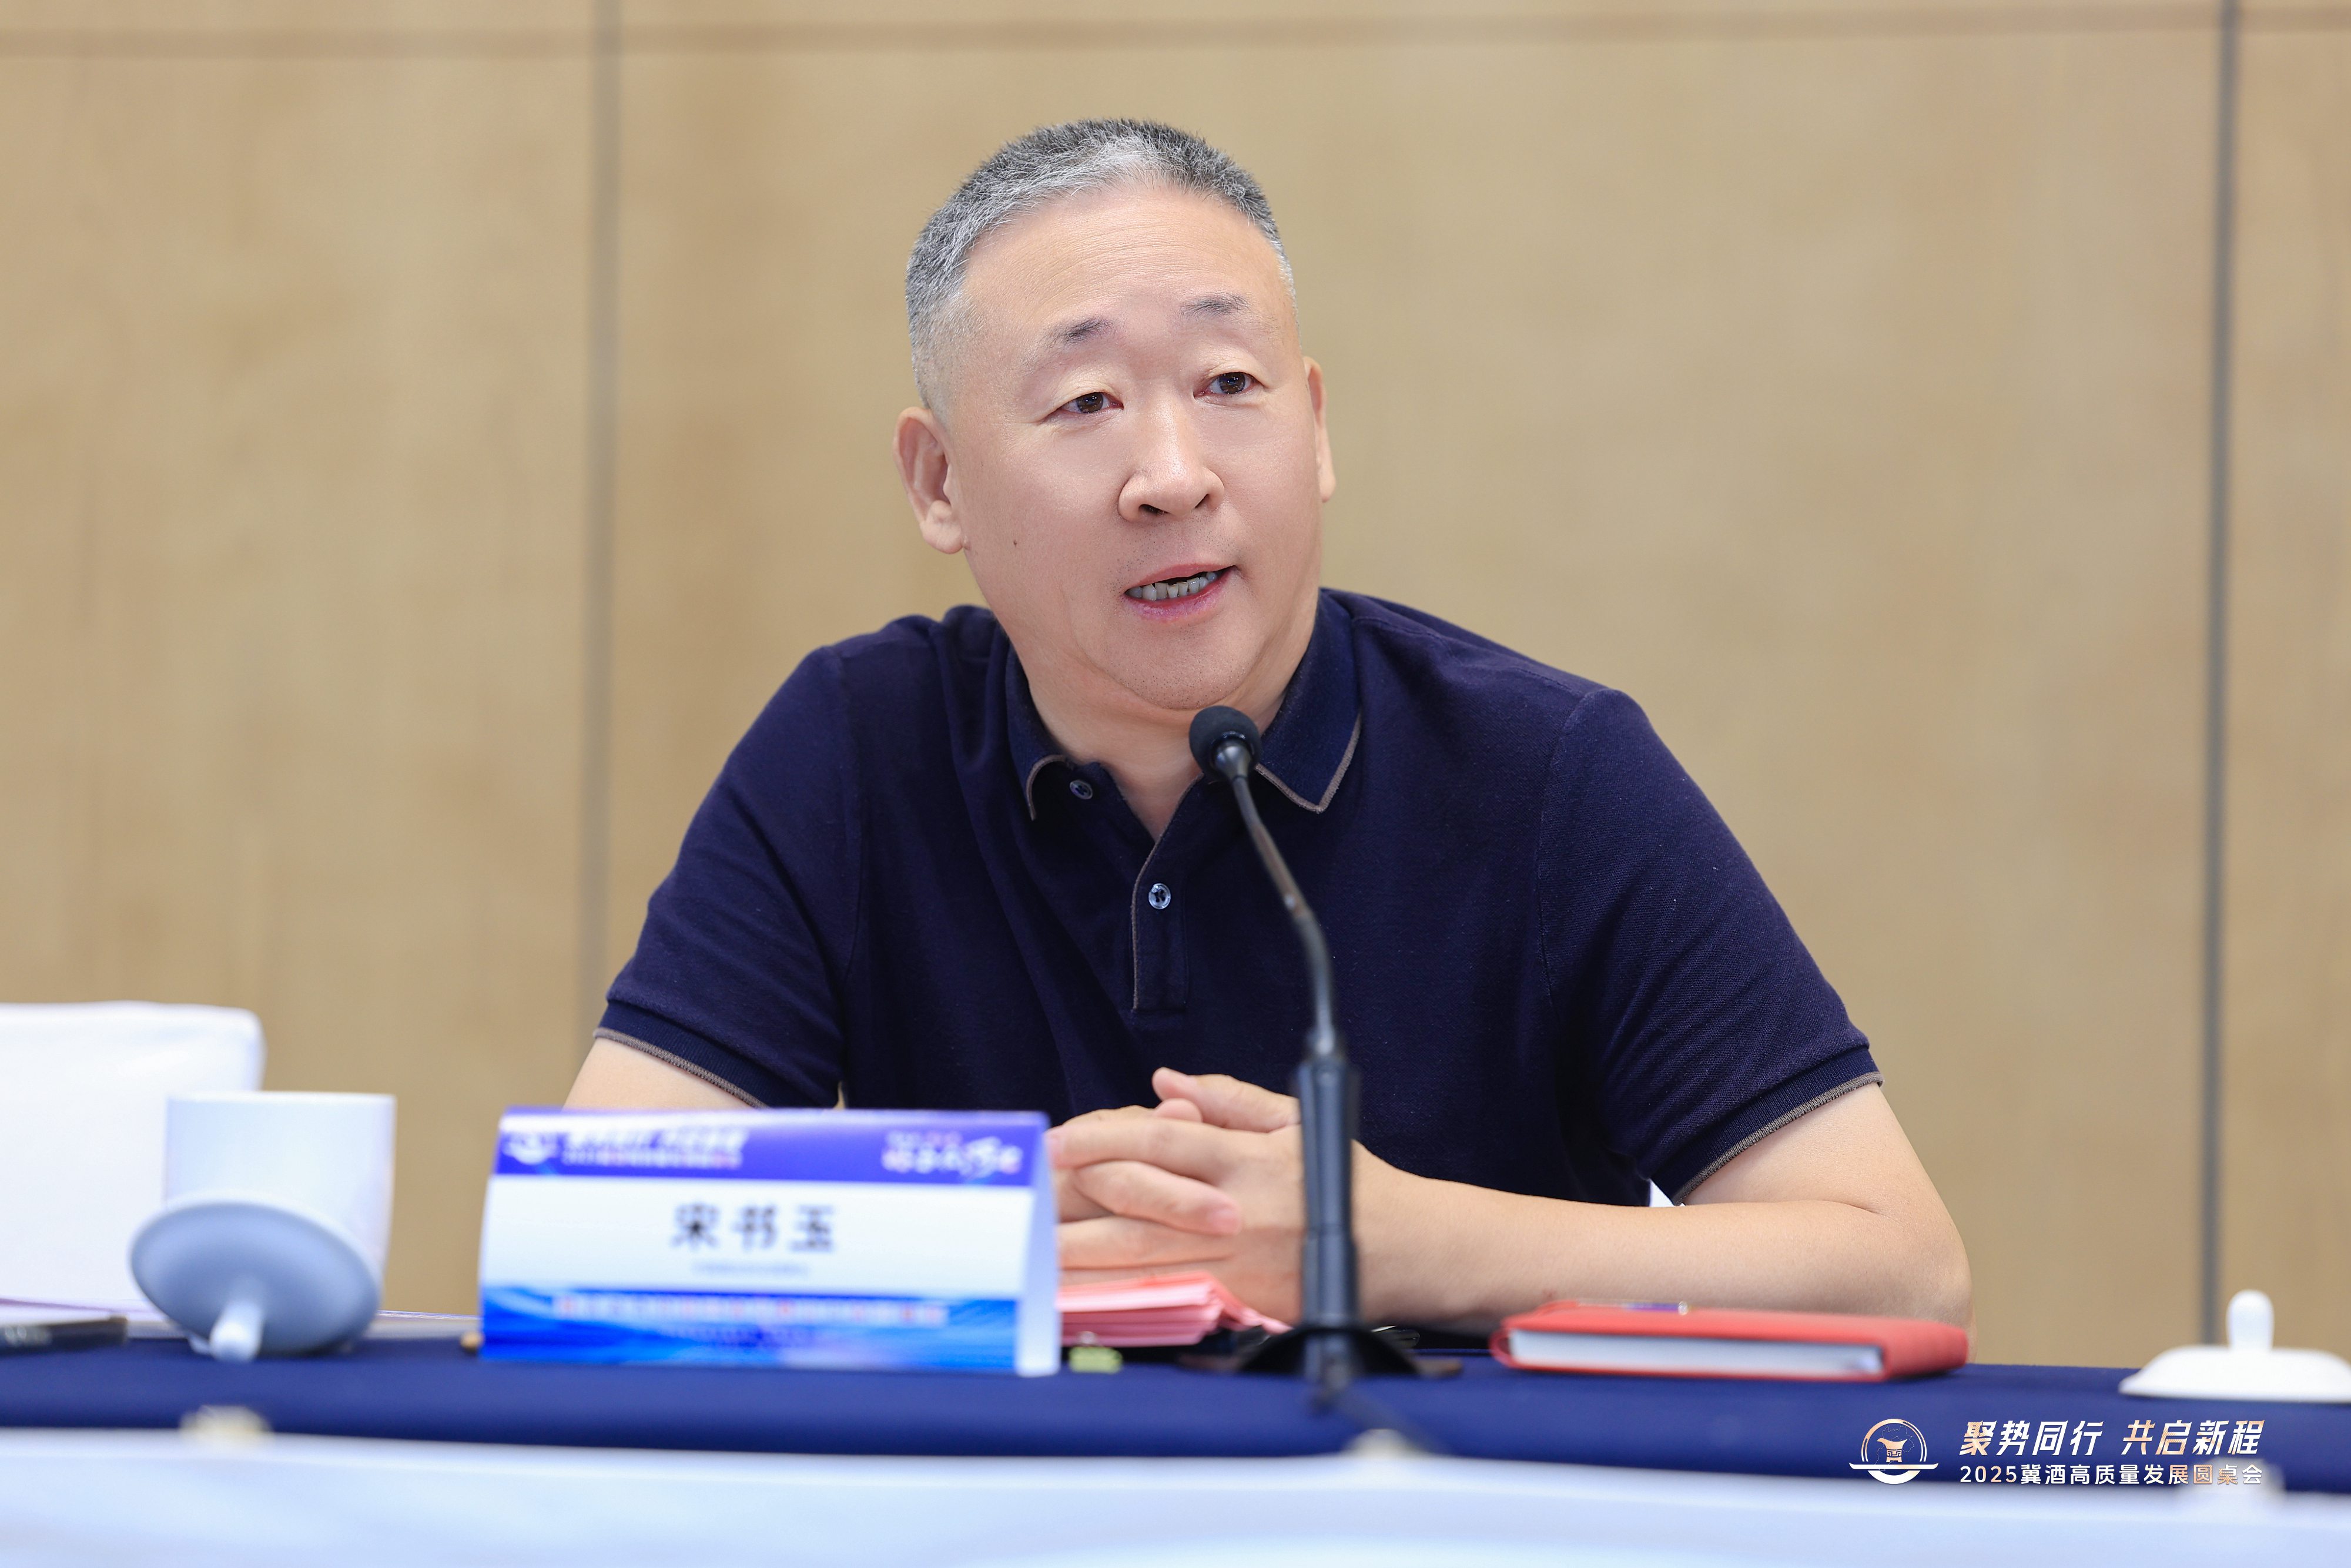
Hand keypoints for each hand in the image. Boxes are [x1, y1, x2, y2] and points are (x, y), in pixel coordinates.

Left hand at [1052, 1067, 1409, 1322]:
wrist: (1404, 1249)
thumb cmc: (1346, 1182)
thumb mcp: (1296, 1121)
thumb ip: (1228, 1098)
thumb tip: (1164, 1080)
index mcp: (1244, 1157)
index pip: (1158, 1139)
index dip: (1100, 1138)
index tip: (1053, 1142)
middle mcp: (1234, 1208)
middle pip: (1136, 1203)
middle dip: (1073, 1202)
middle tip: (1022, 1201)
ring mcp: (1235, 1260)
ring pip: (1142, 1257)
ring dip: (1081, 1257)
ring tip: (1031, 1253)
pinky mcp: (1240, 1301)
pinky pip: (1168, 1295)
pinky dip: (1122, 1296)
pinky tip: (1082, 1297)